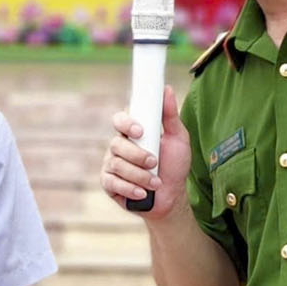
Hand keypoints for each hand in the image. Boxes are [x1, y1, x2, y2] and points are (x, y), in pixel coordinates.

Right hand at [99, 85, 191, 217]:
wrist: (172, 196)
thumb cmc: (174, 165)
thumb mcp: (178, 138)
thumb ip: (170, 115)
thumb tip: (167, 89)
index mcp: (132, 133)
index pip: (119, 120)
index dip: (126, 123)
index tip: (140, 131)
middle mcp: (118, 146)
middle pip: (116, 144)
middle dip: (137, 155)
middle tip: (154, 162)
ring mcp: (111, 165)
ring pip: (117, 165)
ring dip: (139, 175)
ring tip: (155, 182)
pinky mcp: (109, 184)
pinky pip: (112, 183)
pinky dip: (130, 188)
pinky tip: (142, 193)